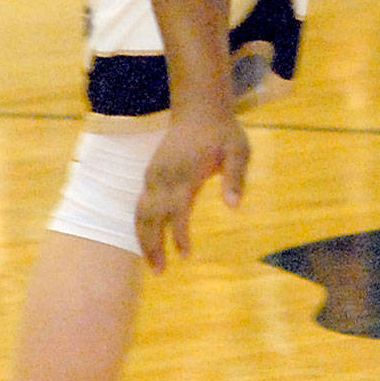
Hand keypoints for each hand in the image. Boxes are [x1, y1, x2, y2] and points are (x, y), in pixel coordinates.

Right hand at [134, 110, 249, 272]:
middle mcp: (164, 176)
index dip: (179, 235)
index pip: (177, 212)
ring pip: (140, 212)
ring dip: (142, 238)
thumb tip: (234, 207)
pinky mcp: (151, 174)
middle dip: (151, 246)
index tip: (185, 256)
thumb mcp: (239, 151)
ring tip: (152, 264)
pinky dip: (141, 225)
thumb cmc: (223, 132)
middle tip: (159, 272)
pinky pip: (141, 205)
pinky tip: (149, 242)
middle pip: (150, 217)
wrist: (199, 108)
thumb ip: (235, 178)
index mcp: (185, 174)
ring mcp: (154, 175)